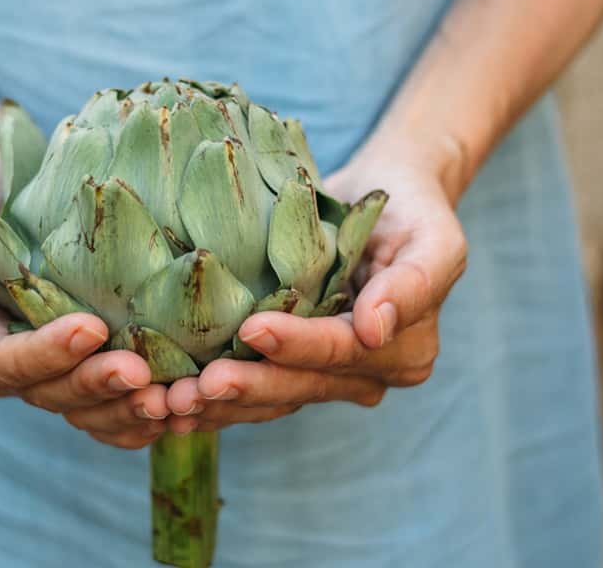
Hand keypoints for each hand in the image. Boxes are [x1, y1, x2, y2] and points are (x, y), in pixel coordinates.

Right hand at [0, 154, 169, 448]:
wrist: (3, 182)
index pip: (11, 361)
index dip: (50, 352)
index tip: (91, 327)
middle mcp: (9, 368)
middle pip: (54, 393)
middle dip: (98, 384)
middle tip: (144, 373)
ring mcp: (51, 368)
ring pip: (87, 407)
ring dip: (127, 408)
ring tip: (170, 399)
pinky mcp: (86, 361)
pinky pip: (110, 405)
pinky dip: (139, 414)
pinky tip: (178, 409)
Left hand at [162, 152, 467, 432]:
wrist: (384, 197)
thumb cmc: (410, 209)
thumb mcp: (431, 236)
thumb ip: (412, 283)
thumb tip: (375, 330)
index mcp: (404, 350)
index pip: (342, 351)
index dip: (299, 345)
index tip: (253, 329)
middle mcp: (366, 375)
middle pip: (301, 385)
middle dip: (249, 387)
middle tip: (196, 388)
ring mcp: (326, 377)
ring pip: (272, 400)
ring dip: (222, 405)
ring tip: (173, 402)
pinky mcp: (291, 368)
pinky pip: (254, 392)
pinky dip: (215, 400)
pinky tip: (171, 404)